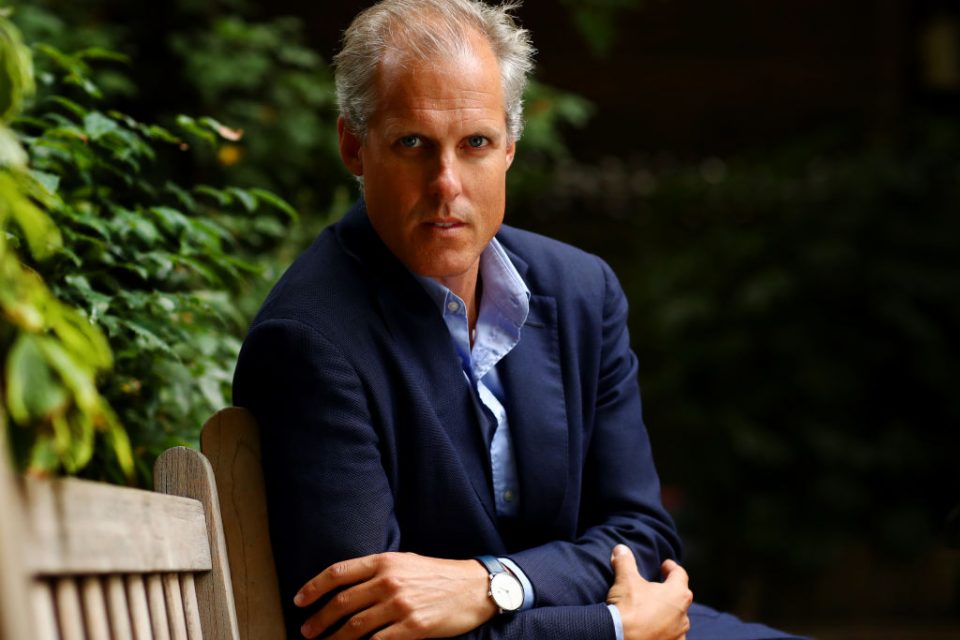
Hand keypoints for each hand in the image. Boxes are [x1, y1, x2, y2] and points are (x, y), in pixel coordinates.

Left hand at [294, 551, 497, 639]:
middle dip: (319, 619)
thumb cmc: (438, 575)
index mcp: (385, 561)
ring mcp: (400, 606)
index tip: (300, 600)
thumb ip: (377, 570)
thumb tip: (346, 585)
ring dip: (334, 639)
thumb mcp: (406, 561)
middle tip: (307, 631)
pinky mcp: (412, 628)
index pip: (339, 573)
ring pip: (355, 626)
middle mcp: (389, 581)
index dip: (314, 587)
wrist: (474, 587)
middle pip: (342, 603)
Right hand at [605, 545, 692, 639]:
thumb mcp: (625, 579)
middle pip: (679, 598)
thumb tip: (620, 549)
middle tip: (657, 587)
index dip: (671, 568)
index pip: (680, 574)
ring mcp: (679, 634)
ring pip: (676, 619)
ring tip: (653, 611)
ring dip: (667, 614)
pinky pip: (670, 636)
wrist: (621, 639)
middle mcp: (683, 615)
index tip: (665, 565)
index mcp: (677, 594)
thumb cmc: (628, 608)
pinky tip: (652, 630)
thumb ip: (625, 561)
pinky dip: (663, 631)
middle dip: (669, 592)